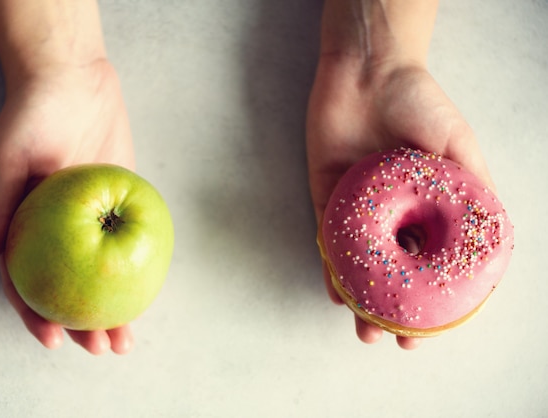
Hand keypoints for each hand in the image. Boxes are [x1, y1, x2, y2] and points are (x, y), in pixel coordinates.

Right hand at [0, 59, 134, 353]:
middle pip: (71, 286)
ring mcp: (92, 216)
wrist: (73, 78)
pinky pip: (128, 241)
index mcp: (28, 225)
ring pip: (103, 272)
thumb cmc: (31, 114)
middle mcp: (60, 228)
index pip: (29, 282)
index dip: (38, 315)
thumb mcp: (7, 161)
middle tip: (104, 349)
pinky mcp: (121, 197)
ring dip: (113, 308)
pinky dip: (134, 269)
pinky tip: (145, 294)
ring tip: (127, 338)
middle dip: (84, 323)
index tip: (54, 340)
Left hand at [306, 56, 493, 348]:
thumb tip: (490, 238)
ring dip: (358, 300)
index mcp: (421, 207)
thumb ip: (473, 191)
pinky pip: (326, 238)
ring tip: (366, 331)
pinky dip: (331, 267)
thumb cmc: (420, 105)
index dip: (430, 297)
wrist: (371, 71)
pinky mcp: (325, 195)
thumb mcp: (459, 149)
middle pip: (388, 270)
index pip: (425, 261)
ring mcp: (355, 207)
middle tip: (393, 339)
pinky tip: (337, 293)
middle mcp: (388, 213)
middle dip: (390, 309)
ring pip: (355, 264)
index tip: (433, 329)